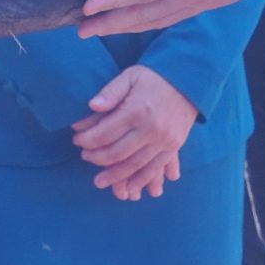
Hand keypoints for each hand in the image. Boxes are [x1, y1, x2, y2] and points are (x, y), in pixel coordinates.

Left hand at [72, 66, 196, 200]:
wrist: (188, 81)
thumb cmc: (153, 77)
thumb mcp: (129, 76)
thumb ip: (110, 92)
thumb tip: (92, 106)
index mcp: (137, 110)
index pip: (105, 133)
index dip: (87, 140)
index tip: (77, 140)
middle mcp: (151, 129)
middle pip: (118, 153)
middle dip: (97, 158)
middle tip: (84, 157)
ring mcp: (164, 140)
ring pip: (135, 165)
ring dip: (116, 176)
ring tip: (100, 181)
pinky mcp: (173, 147)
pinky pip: (155, 169)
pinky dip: (140, 180)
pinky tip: (128, 188)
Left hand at [77, 0, 264, 37]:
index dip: (112, 0)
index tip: (87, 7)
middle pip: (143, 17)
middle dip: (110, 25)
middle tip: (80, 31)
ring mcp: (199, 4)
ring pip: (155, 21)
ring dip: (125, 26)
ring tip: (100, 30)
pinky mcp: (205, 2)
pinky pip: (168, 17)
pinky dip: (146, 22)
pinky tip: (137, 21)